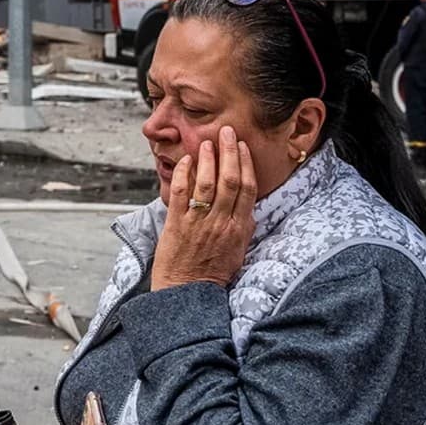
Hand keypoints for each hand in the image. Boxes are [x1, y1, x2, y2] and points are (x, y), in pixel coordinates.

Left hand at [149, 125, 256, 290]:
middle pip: (230, 180)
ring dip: (208, 159)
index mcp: (239, 228)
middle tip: (227, 132)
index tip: (242, 147)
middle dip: (229, 152)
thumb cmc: (212, 273)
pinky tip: (187, 160)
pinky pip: (182, 193)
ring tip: (207, 142)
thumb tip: (247, 206)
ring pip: (207, 183)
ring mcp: (199, 223)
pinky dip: (185, 174)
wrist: (188, 293)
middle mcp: (221, 223)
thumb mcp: (238, 250)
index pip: (248, 189)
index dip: (246, 164)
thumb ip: (243, 226)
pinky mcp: (177, 224)